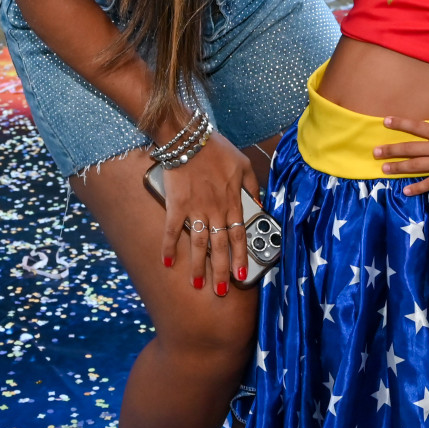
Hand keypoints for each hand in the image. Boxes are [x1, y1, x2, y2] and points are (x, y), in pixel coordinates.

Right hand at [160, 132, 258, 294]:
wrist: (189, 137)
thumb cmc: (216, 148)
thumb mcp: (243, 163)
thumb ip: (252, 186)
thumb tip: (261, 204)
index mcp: (232, 200)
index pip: (239, 235)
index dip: (240, 256)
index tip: (241, 275)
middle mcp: (215, 209)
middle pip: (220, 246)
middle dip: (221, 270)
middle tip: (221, 290)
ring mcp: (195, 209)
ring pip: (199, 244)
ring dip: (198, 266)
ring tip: (198, 284)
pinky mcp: (176, 205)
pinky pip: (171, 231)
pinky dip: (168, 247)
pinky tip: (167, 262)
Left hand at [372, 91, 428, 193]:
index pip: (416, 126)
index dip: (400, 123)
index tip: (385, 121)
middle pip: (410, 148)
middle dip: (391, 150)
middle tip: (375, 152)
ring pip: (416, 165)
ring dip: (398, 167)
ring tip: (383, 169)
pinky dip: (417, 187)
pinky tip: (405, 190)